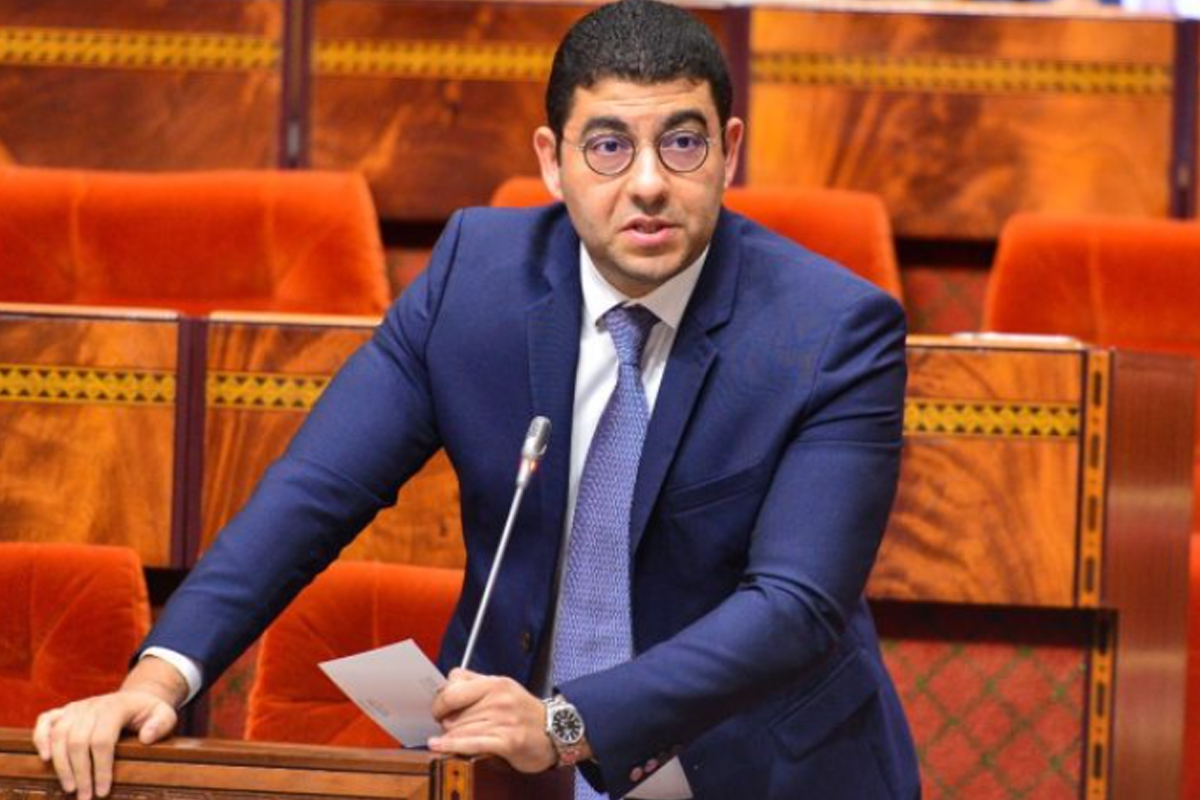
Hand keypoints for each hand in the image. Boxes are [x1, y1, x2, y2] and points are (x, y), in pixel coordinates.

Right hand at [31, 657, 185, 799]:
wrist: (134, 698)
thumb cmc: (148, 712)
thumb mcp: (165, 714)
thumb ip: (161, 724)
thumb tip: (146, 738)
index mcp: (116, 707)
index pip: (103, 739)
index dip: (101, 768)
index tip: (103, 791)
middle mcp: (92, 705)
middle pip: (78, 741)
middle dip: (81, 773)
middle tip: (85, 797)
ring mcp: (76, 707)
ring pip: (59, 735)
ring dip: (61, 765)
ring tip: (70, 788)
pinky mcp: (64, 711)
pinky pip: (45, 721)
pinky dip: (40, 739)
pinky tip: (46, 760)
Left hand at [428, 668, 555, 772]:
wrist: (556, 731)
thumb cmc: (524, 713)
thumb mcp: (503, 689)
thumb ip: (475, 686)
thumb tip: (444, 692)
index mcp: (496, 683)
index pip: (454, 685)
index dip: (441, 700)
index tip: (440, 710)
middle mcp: (499, 698)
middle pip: (453, 711)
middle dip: (446, 722)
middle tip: (450, 728)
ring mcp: (503, 720)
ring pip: (459, 729)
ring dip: (449, 738)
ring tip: (448, 741)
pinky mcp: (507, 741)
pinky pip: (471, 743)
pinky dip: (452, 746)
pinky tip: (439, 746)